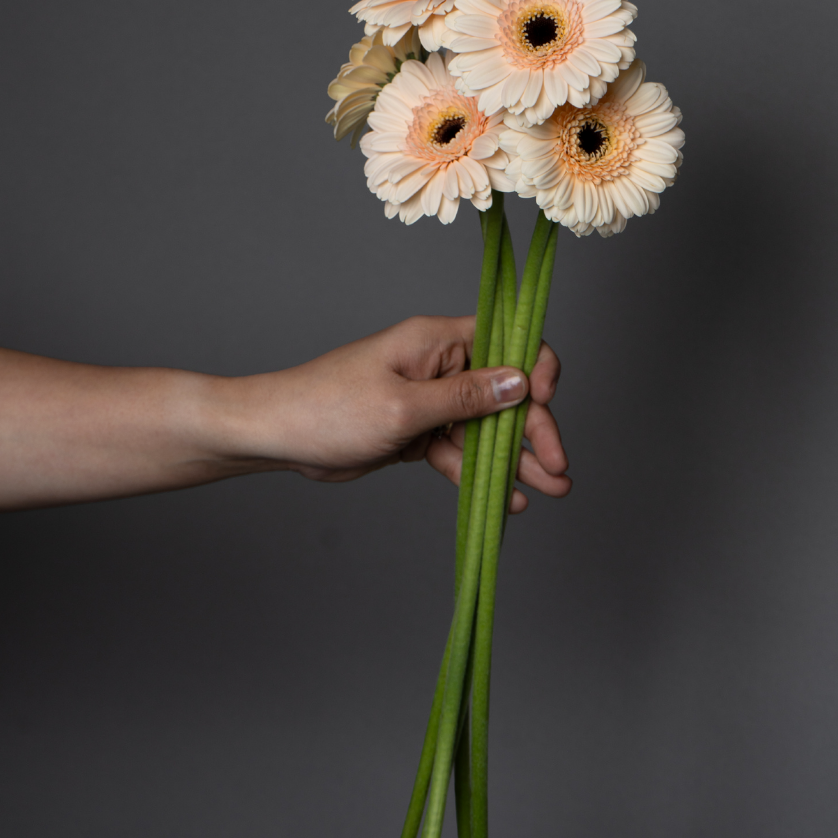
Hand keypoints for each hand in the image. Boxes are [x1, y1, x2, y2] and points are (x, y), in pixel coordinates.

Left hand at [220, 315, 570, 511]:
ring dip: (517, 459)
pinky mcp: (417, 431)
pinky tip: (507, 498)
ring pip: (486, 429)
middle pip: (505, 393)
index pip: (507, 340)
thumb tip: (521, 381)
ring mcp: (430, 400)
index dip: (535, 369)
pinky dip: (482, 473)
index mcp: (437, 341)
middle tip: (560, 469)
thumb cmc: (329, 408)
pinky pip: (460, 451)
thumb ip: (465, 398)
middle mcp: (440, 365)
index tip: (545, 403)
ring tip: (551, 489)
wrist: (277, 436)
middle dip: (536, 430)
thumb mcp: (403, 406)